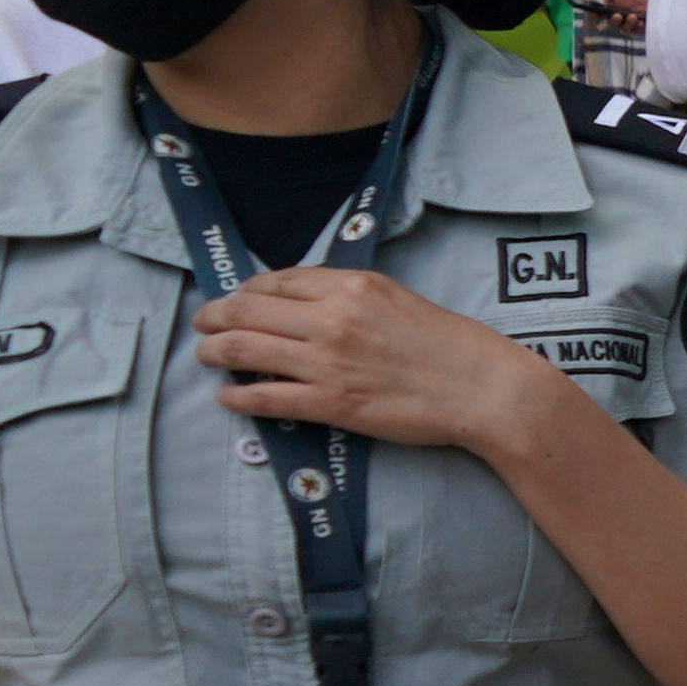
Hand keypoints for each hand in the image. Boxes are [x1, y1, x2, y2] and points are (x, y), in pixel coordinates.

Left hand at [193, 268, 577, 463]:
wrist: (483, 389)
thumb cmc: (453, 346)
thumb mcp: (401, 300)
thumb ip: (354, 297)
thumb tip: (311, 304)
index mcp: (354, 286)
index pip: (279, 281)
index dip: (247, 289)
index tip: (237, 297)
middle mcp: (333, 319)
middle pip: (249, 310)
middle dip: (215, 316)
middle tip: (203, 323)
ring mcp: (328, 363)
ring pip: (245, 350)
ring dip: (213, 351)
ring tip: (204, 354)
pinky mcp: (331, 404)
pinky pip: (266, 399)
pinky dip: (238, 397)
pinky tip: (227, 397)